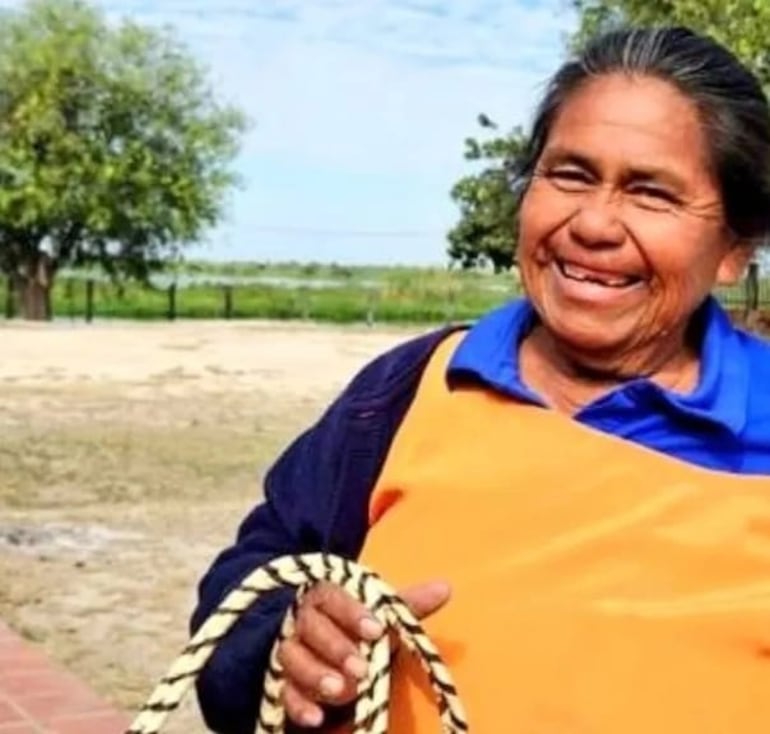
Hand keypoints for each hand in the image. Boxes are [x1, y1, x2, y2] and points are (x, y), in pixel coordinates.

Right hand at [277, 579, 450, 727]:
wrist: (328, 656)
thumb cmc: (359, 631)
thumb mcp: (383, 619)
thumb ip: (409, 605)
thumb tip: (445, 587)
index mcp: (326, 597)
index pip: (332, 596)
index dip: (352, 612)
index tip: (377, 631)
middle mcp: (303, 621)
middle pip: (310, 627)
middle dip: (336, 647)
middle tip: (362, 668)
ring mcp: (291, 652)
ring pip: (293, 658)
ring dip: (316, 675)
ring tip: (342, 691)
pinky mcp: (283, 683)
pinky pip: (283, 692)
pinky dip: (299, 705)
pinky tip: (317, 718)